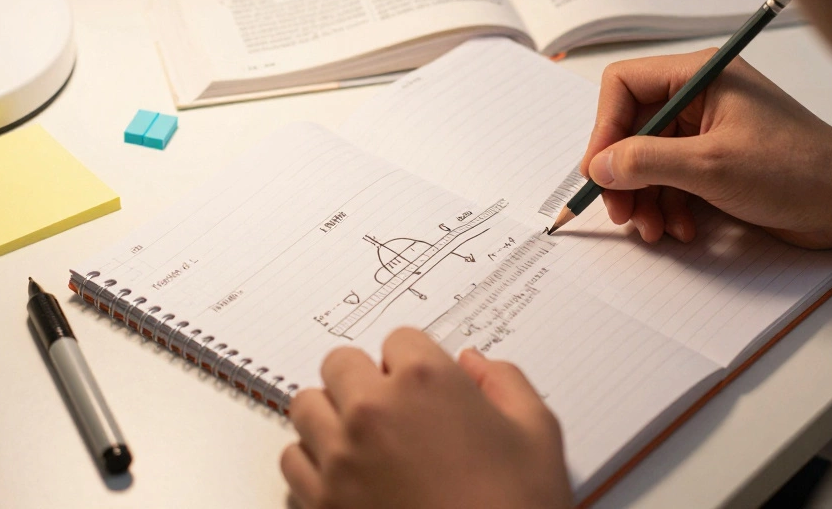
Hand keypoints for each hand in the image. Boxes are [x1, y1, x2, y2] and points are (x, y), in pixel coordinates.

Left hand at [281, 328, 571, 508]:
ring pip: (307, 406)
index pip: (400, 339)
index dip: (417, 363)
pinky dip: (314, 462)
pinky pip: (293, 460)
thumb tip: (474, 363)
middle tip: (394, 410)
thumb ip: (505, 383)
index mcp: (426, 381)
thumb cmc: (518, 505)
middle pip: (341, 363)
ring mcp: (340, 456)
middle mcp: (373, 410)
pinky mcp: (322, 500)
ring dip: (333, 415)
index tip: (428, 388)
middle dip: (365, 380)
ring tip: (364, 440)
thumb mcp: (538, 433)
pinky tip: (346, 475)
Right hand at [580, 50, 831, 262]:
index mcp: (700, 76)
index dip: (604, 129)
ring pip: (649, 159)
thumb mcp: (711, 167)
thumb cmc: (796, 171)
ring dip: (644, 198)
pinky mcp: (717, 160)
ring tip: (653, 230)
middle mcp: (701, 96)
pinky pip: (673, 179)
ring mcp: (709, 129)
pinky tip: (682, 229)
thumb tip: (599, 165)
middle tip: (621, 213)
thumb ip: (647, 162)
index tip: (599, 172)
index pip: (624, 86)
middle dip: (624, 174)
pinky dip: (669, 206)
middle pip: (632, 127)